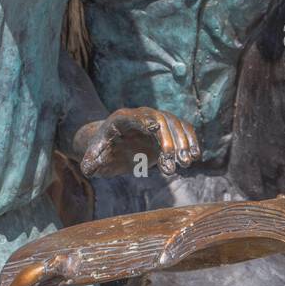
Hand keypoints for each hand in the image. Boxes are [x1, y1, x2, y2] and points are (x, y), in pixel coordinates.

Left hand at [79, 107, 200, 178]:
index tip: (157, 135)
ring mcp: (156, 121)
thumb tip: (89, 169)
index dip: (147, 125)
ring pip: (174, 124)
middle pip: (160, 120)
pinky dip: (190, 141)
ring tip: (186, 163)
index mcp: (122, 119)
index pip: (136, 118)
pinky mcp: (167, 130)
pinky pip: (182, 129)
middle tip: (177, 163)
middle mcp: (142, 116)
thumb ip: (91, 162)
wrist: (111, 146)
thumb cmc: (101, 152)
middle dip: (170, 141)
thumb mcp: (93, 158)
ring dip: (183, 142)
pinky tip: (195, 156)